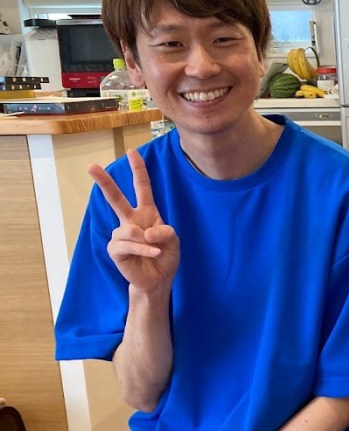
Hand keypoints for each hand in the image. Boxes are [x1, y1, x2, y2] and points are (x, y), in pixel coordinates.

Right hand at [89, 149, 179, 293]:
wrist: (158, 279)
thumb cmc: (165, 256)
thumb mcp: (174, 240)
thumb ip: (165, 231)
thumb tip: (145, 231)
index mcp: (147, 213)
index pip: (142, 188)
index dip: (138, 170)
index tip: (132, 152)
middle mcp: (131, 220)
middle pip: (116, 198)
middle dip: (104, 182)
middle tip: (91, 166)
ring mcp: (121, 234)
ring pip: (129, 230)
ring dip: (147, 241)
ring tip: (155, 251)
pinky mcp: (116, 249)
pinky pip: (127, 245)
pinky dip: (143, 250)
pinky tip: (152, 254)